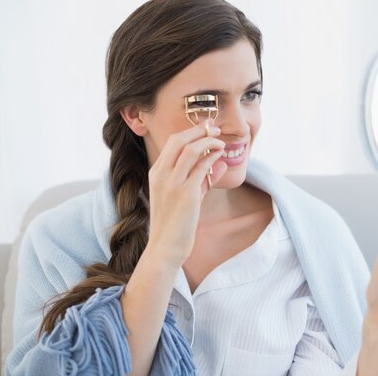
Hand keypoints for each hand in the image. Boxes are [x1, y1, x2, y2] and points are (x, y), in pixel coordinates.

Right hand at [146, 122, 227, 265]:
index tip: (207, 129)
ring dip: (208, 141)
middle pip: (179, 140)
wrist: (165, 248)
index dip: (191, 131)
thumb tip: (219, 164)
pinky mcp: (186, 195)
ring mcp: (172, 184)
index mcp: (156, 173)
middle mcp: (161, 175)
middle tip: (216, 129)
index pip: (172, 142)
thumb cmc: (175, 224)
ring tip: (221, 142)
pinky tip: (220, 156)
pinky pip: (200, 169)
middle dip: (199, 130)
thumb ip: (202, 180)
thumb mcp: (185, 198)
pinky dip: (212, 158)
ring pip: (190, 150)